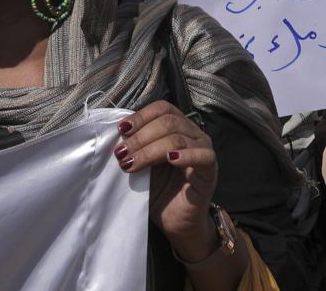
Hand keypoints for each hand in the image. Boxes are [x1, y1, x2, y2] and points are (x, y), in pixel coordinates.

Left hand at [115, 101, 218, 258]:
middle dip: (140, 137)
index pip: (162, 109)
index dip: (141, 116)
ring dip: (149, 150)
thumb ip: (135, 145)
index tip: (121, 130)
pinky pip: (204, 156)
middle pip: (168, 122)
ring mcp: (204, 151)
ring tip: (132, 164)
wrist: (174, 220)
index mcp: (177, 126)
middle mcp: (193, 134)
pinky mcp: (211, 171)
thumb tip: (117, 133)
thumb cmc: (157, 187)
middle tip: (122, 153)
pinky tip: (170, 159)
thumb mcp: (141, 161)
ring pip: (177, 139)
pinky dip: (186, 155)